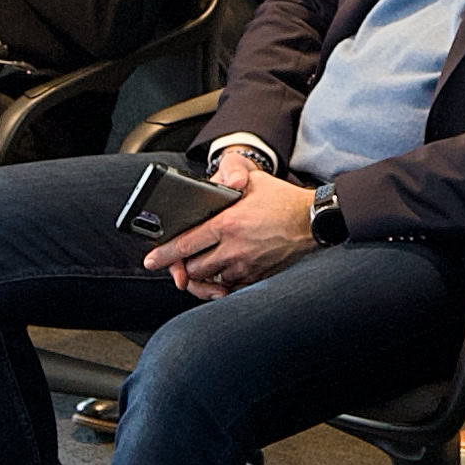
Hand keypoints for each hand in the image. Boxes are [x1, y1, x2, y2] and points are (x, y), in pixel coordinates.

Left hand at [145, 165, 318, 299]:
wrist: (313, 220)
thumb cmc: (282, 199)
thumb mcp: (254, 180)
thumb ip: (229, 177)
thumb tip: (215, 183)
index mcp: (227, 224)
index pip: (185, 244)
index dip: (164, 254)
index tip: (150, 260)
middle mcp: (234, 249)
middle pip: (194, 269)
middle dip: (184, 266)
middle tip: (181, 261)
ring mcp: (246, 266)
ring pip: (211, 281)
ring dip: (203, 276)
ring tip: (201, 266)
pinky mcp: (258, 277)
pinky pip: (231, 286)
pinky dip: (222, 282)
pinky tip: (222, 272)